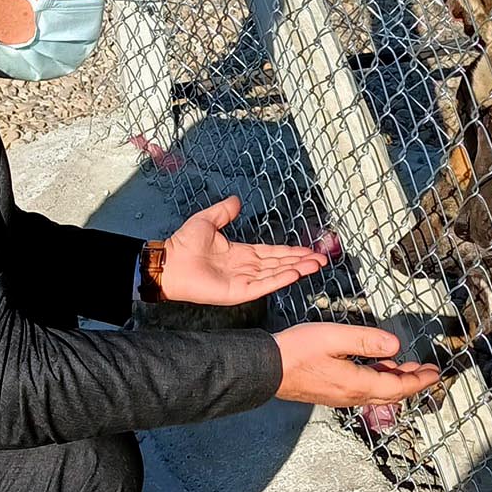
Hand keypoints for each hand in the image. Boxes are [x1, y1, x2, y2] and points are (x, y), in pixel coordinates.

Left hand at [159, 196, 328, 305]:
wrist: (170, 262)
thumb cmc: (183, 244)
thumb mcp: (207, 220)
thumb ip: (224, 211)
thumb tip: (237, 200)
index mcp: (241, 253)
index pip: (272, 253)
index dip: (291, 251)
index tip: (308, 250)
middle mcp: (246, 268)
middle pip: (280, 264)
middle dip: (301, 261)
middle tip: (322, 259)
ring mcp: (244, 281)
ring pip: (276, 274)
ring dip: (297, 269)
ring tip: (316, 265)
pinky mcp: (238, 291)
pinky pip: (263, 285)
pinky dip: (280, 280)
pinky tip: (296, 273)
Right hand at [272, 323, 441, 407]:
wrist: (266, 368)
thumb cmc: (295, 351)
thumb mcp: (333, 337)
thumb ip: (366, 340)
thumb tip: (396, 345)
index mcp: (356, 383)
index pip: (397, 387)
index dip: (419, 380)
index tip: (434, 373)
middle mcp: (351, 394)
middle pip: (391, 393)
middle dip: (412, 382)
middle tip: (427, 372)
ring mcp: (340, 396)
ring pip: (378, 392)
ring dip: (395, 381)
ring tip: (407, 368)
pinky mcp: (331, 392)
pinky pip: (364, 390)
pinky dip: (378, 380)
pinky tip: (378, 367)